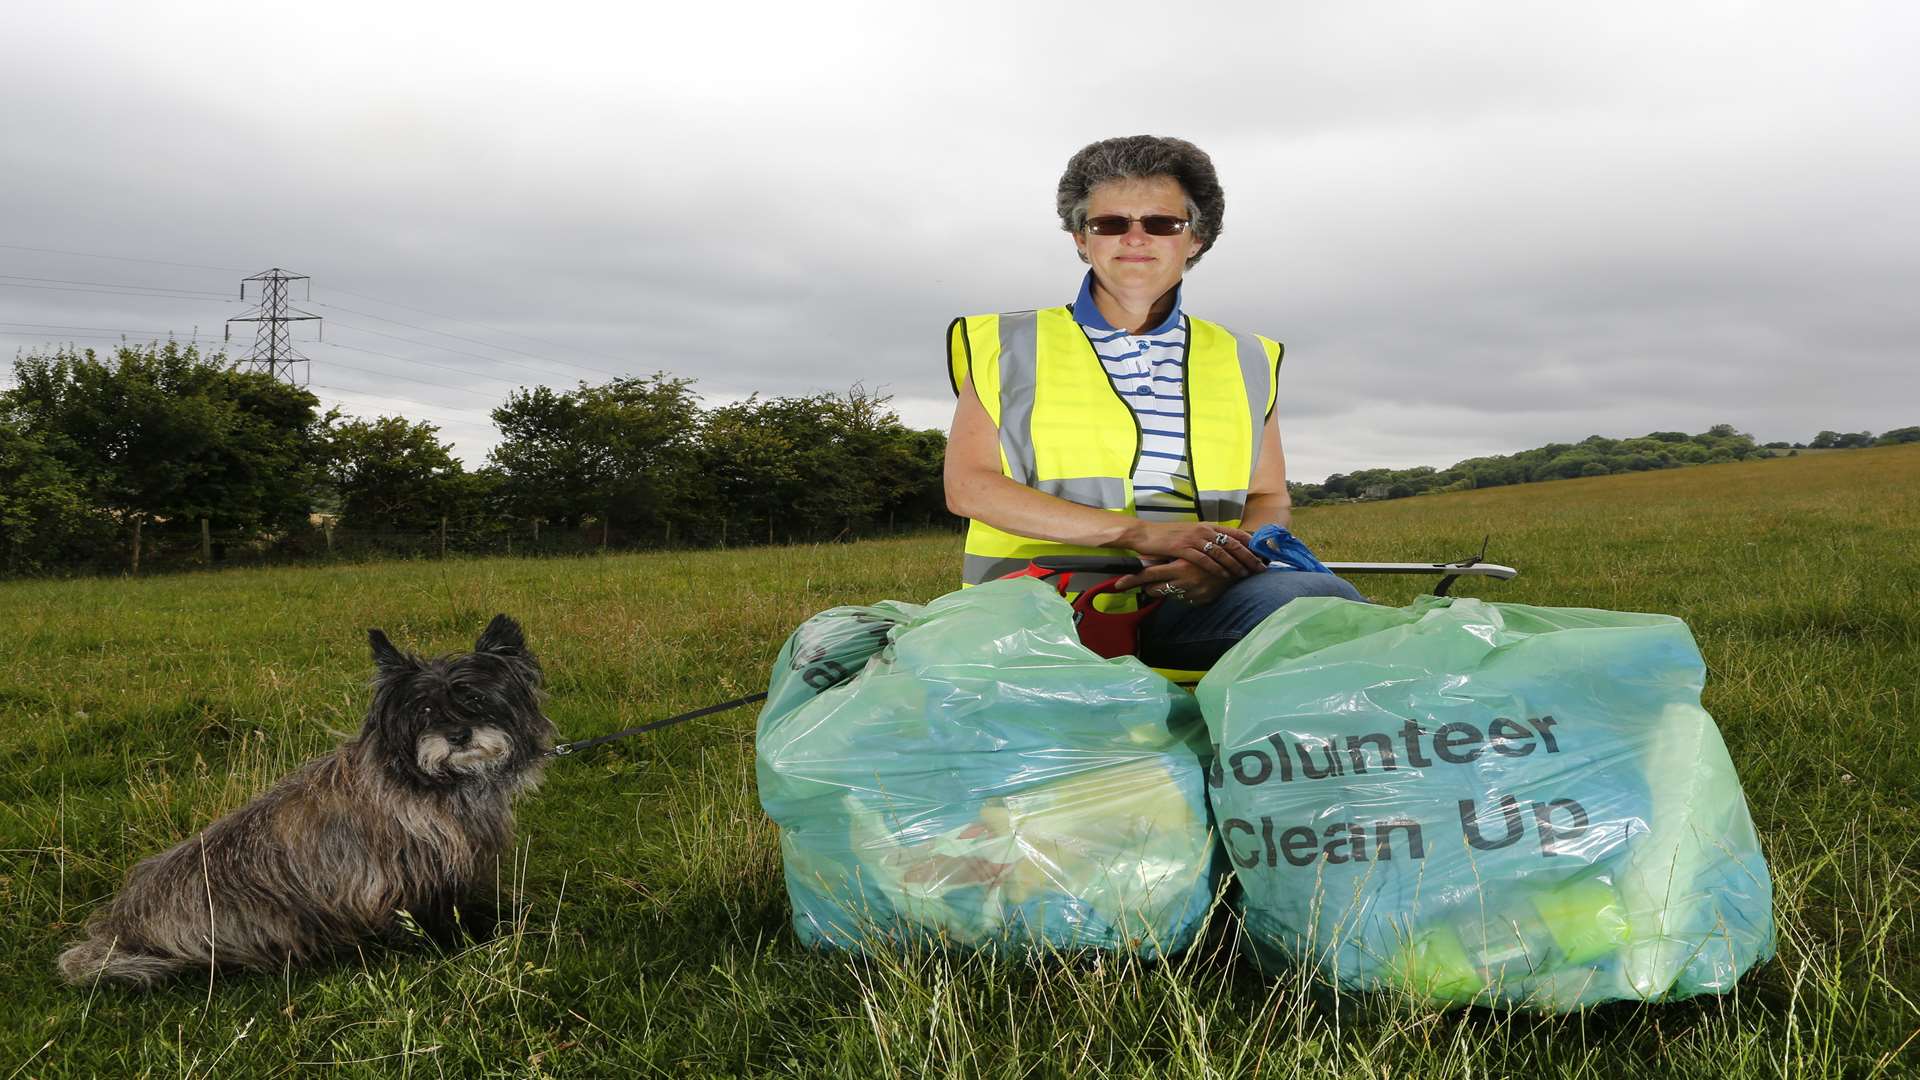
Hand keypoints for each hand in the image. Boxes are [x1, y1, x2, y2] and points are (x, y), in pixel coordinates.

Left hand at [1114, 557, 1235, 604]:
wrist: (1240, 565)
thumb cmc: (1212, 553)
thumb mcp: (1190, 550)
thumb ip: (1170, 556)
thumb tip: (1147, 560)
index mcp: (1180, 566)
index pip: (1149, 574)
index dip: (1132, 580)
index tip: (1117, 584)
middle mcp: (1184, 582)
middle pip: (1154, 588)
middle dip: (1144, 586)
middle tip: (1134, 585)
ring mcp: (1192, 593)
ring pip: (1167, 594)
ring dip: (1162, 588)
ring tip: (1165, 580)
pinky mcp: (1200, 600)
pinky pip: (1182, 598)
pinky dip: (1179, 591)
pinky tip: (1185, 584)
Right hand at [1119, 521, 1265, 581]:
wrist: (1144, 535)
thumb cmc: (1168, 536)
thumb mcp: (1191, 533)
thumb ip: (1207, 539)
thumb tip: (1224, 549)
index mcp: (1207, 525)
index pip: (1236, 534)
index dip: (1251, 544)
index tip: (1263, 555)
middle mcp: (1204, 530)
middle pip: (1233, 544)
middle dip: (1249, 557)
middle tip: (1260, 568)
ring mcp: (1194, 538)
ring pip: (1221, 552)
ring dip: (1235, 564)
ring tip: (1245, 575)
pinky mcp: (1183, 548)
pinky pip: (1204, 560)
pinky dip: (1216, 568)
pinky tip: (1224, 576)